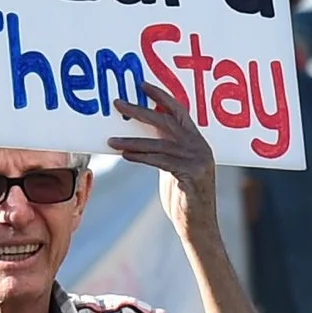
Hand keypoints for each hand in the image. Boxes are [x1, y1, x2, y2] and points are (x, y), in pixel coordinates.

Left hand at [107, 85, 219, 249]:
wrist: (199, 227)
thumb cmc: (183, 199)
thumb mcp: (176, 169)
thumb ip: (167, 151)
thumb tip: (143, 136)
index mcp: (198, 142)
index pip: (179, 111)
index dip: (161, 97)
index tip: (142, 85)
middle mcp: (200, 147)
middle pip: (166, 122)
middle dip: (140, 110)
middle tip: (117, 103)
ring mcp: (197, 161)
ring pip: (159, 144)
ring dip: (132, 140)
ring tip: (111, 140)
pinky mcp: (190, 176)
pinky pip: (160, 161)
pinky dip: (141, 156)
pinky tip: (125, 155)